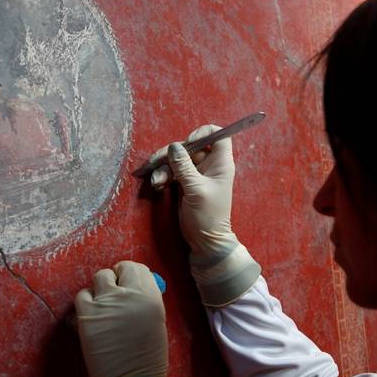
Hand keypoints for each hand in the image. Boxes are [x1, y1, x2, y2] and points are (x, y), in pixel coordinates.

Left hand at [75, 261, 172, 376]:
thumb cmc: (148, 358)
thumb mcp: (156, 322)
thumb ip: (145, 301)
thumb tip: (131, 287)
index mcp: (151, 296)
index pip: (137, 268)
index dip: (130, 274)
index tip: (127, 282)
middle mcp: (129, 294)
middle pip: (117, 269)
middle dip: (116, 278)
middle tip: (114, 292)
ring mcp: (106, 302)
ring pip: (98, 278)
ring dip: (100, 289)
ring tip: (103, 307)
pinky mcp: (86, 314)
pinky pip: (82, 296)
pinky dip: (86, 303)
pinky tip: (91, 317)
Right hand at [149, 125, 260, 305]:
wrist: (205, 242)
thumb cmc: (208, 216)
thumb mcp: (195, 190)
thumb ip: (184, 167)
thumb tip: (174, 146)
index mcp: (220, 162)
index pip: (218, 135)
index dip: (202, 134)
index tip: (188, 143)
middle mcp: (209, 164)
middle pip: (189, 146)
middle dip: (171, 153)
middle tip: (156, 162)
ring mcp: (196, 173)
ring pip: (176, 158)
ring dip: (163, 167)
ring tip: (156, 181)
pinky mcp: (184, 182)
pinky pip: (171, 171)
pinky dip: (163, 175)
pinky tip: (157, 185)